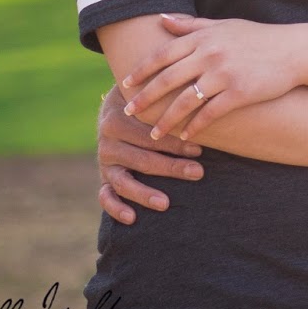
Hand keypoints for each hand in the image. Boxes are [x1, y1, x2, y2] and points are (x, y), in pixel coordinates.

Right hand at [98, 85, 203, 224]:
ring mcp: (104, 160)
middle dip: (171, 167)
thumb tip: (203, 96)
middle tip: (198, 173)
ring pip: (123, 181)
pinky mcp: (104, 176)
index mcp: (118, 117)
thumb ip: (170, 93)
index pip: (149, 135)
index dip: (175, 143)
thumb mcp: (154, 90)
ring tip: (165, 203)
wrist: (122, 102)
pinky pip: (105, 195)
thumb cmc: (150, 97)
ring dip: (144, 193)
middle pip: (141, 158)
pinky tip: (132, 218)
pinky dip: (114, 207)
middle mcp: (107, 140)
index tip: (200, 149)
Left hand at [122, 14, 301, 140]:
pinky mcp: (240, 92)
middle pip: (168, 79)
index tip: (125, 84)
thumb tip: (161, 19)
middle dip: (145, 98)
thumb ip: (191, 25)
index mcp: (204, 37)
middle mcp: (210, 54)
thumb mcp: (224, 26)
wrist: (295, 50)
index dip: (142, 70)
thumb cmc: (258, 38)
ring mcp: (225, 74)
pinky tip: (187, 136)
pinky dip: (196, 126)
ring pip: (185, 101)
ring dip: (167, 120)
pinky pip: (210, 113)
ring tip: (155, 134)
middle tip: (129, 112)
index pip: (163, 54)